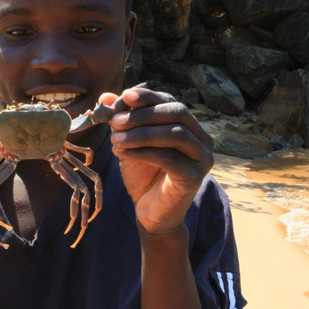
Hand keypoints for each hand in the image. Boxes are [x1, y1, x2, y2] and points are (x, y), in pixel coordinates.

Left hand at [102, 86, 213, 238]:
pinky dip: (144, 152)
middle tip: (116, 121)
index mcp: (189, 127)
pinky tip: (124, 153)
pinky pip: (170, 158)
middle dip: (144, 114)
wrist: (151, 212)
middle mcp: (202, 139)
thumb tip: (105, 96)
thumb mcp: (129, 143)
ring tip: (116, 139)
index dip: (149, 97)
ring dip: (142, 133)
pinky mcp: (194, 177)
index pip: (171, 101)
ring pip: (176, 134)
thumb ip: (122, 120)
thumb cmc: (143, 175)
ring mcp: (202, 158)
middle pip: (178, 113)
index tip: (125, 96)